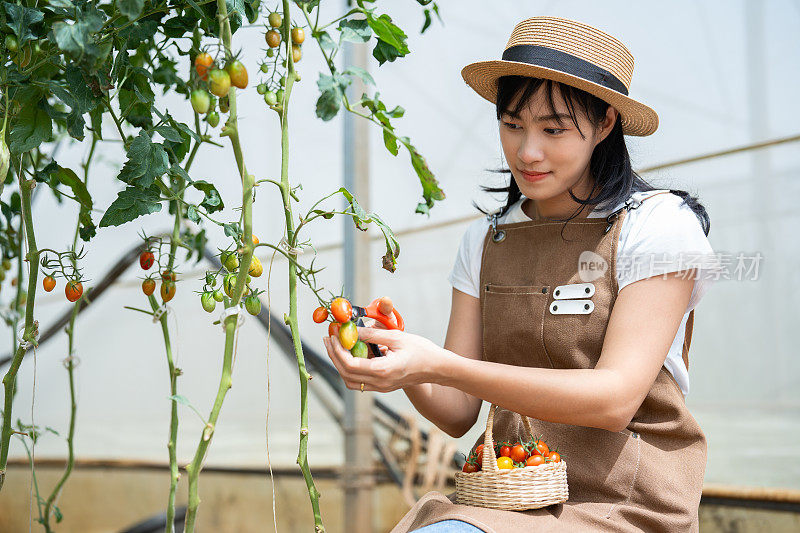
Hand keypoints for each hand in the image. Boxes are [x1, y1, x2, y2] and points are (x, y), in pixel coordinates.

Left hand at [322, 326, 445, 392]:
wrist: (438, 368)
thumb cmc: (421, 350)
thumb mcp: (396, 337)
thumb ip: (372, 334)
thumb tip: (352, 329)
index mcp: (382, 371)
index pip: (349, 364)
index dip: (337, 349)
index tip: (333, 335)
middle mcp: (379, 383)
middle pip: (346, 374)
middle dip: (334, 355)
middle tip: (329, 338)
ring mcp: (381, 387)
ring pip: (350, 380)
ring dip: (340, 364)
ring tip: (337, 346)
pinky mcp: (383, 386)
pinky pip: (360, 381)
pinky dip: (351, 369)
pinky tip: (352, 353)